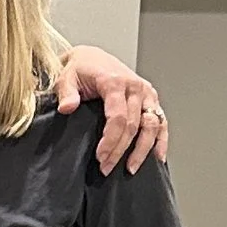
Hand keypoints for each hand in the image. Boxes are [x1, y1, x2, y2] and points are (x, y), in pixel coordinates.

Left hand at [57, 45, 167, 173]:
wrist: (92, 57)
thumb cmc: (79, 69)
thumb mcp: (66, 78)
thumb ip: (66, 93)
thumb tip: (67, 108)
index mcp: (115, 82)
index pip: (118, 117)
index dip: (110, 140)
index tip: (100, 157)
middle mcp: (135, 87)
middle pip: (134, 125)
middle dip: (120, 150)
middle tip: (106, 168)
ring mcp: (146, 93)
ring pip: (152, 125)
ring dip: (143, 150)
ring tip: (131, 168)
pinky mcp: (151, 99)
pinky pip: (161, 121)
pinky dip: (161, 140)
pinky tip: (158, 157)